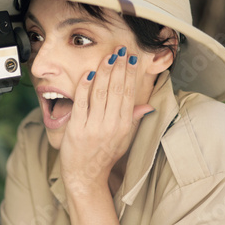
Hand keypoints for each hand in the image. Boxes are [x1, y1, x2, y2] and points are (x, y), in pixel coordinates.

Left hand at [59, 47, 152, 194]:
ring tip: (109, 56)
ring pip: (100, 93)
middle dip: (119, 67)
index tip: (132, 58)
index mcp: (124, 126)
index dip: (130, 74)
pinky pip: (81, 103)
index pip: (129, 94)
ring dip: (105, 72)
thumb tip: (148, 106)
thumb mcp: (124, 139)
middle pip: (117, 90)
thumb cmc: (105, 156)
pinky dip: (85, 86)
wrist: (85, 175)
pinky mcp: (76, 129)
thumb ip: (134, 120)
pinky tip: (89, 73)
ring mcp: (93, 127)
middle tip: (121, 50)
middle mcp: (111, 126)